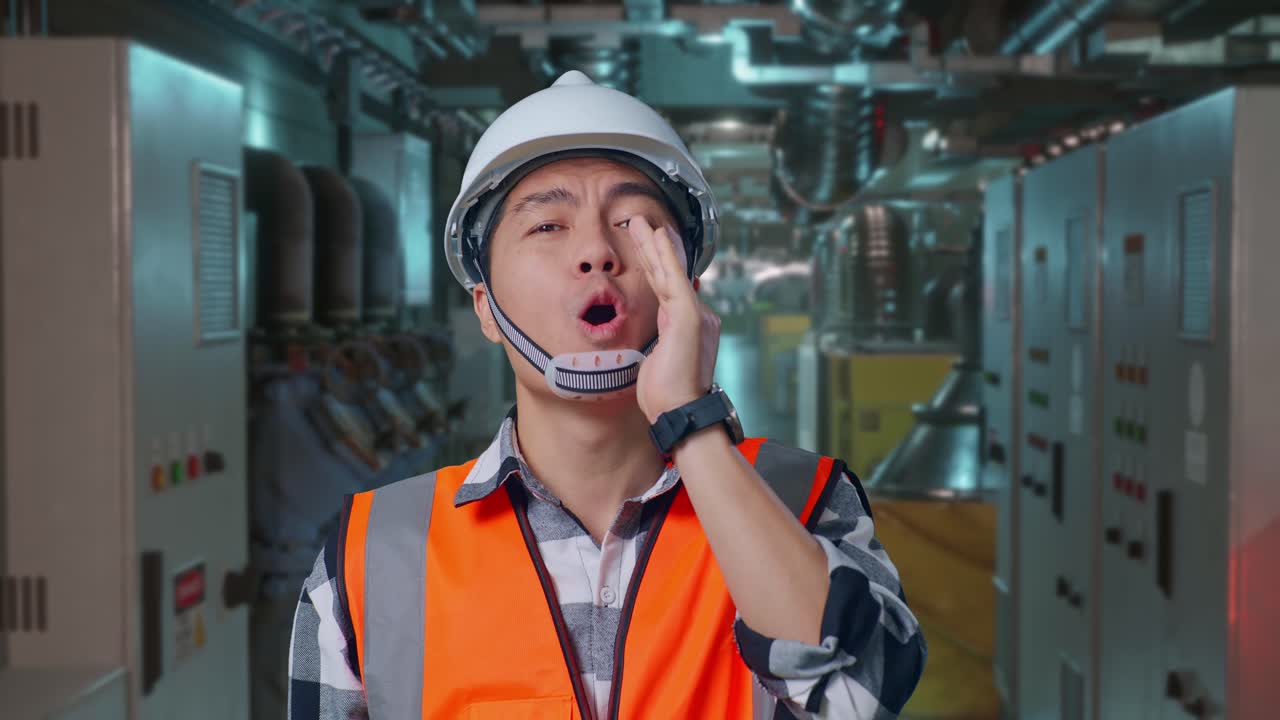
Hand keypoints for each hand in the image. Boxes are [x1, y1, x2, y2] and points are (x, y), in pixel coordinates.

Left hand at [627, 217, 720, 422]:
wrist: (681, 412)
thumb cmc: (666, 396)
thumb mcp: (656, 362)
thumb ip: (658, 341)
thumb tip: (654, 331)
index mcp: (686, 325)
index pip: (668, 288)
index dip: (655, 265)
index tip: (645, 245)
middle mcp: (696, 315)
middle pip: (668, 275)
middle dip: (653, 248)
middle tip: (639, 222)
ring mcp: (695, 314)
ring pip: (670, 272)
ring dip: (654, 244)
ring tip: (641, 221)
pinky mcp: (689, 317)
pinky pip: (674, 280)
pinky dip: (666, 257)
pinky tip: (658, 236)